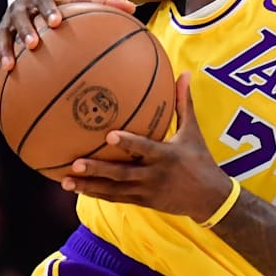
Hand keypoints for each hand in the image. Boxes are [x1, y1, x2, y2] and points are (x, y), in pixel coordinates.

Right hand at [0, 0, 135, 88]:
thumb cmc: (63, 3)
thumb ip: (104, 3)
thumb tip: (134, 10)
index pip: (45, 1)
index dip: (49, 10)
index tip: (57, 21)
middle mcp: (21, 8)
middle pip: (20, 18)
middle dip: (26, 30)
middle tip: (33, 44)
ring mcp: (6, 24)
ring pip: (1, 37)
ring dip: (4, 51)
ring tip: (10, 67)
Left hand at [61, 72, 231, 221]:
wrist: (210, 198)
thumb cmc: (200, 159)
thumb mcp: (193, 132)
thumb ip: (184, 104)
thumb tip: (183, 73)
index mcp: (167, 156)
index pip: (145, 148)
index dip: (128, 143)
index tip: (109, 135)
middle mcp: (155, 175)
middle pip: (122, 173)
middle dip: (98, 170)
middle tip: (75, 164)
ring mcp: (146, 191)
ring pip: (114, 190)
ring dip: (89, 186)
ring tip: (66, 181)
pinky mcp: (142, 202)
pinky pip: (116, 198)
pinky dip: (97, 194)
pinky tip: (78, 188)